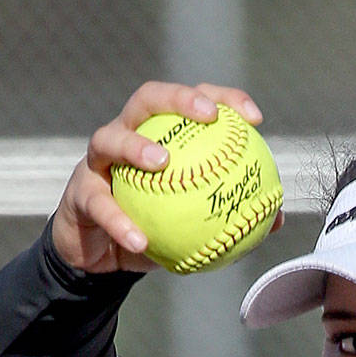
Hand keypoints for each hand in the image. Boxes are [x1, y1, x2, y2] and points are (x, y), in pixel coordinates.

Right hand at [51, 81, 283, 273]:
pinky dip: (119, 222)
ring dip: (135, 145)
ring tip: (161, 162)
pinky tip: (140, 240)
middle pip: (148, 99)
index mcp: (162, 136)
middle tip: (207, 116)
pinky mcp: (79, 193)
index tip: (254, 118)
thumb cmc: (158, 229)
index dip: (224, 99)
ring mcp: (99, 161)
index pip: (194, 104)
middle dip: (178, 98)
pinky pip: (98, 204)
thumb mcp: (198, 224)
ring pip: (109, 138)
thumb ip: (235, 216)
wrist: (106, 258)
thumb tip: (276, 217)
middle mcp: (128, 135)